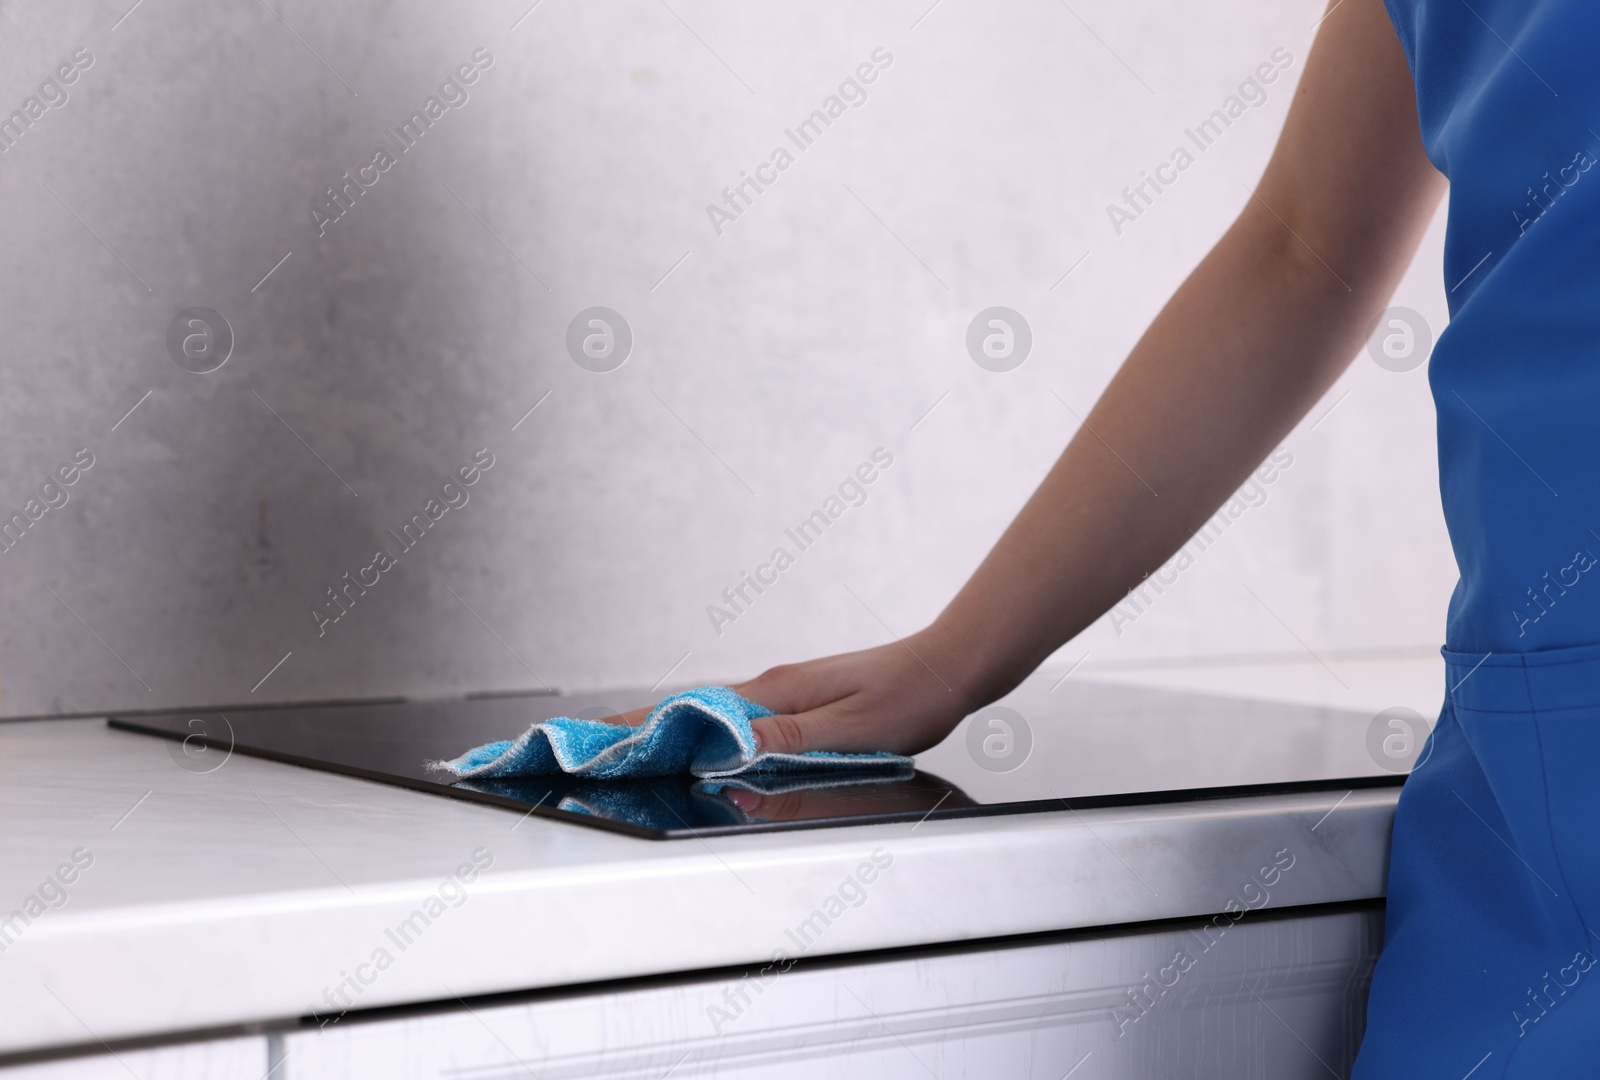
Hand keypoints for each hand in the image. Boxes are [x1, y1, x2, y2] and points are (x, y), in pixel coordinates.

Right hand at [614, 626, 979, 756]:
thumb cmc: (911, 695)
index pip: (686, 712)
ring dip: (661, 733)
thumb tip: (727, 753)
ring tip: (615, 752)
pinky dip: (701, 733)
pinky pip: (734, 720)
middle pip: (684, 712)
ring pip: (707, 716)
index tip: (584, 741)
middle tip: (578, 752)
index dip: (633, 730)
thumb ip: (789, 742)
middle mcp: (769, 690)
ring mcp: (781, 695)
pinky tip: (692, 748)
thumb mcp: (853, 729)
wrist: (949, 666)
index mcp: (773, 695)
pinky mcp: (797, 704)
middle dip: (628, 732)